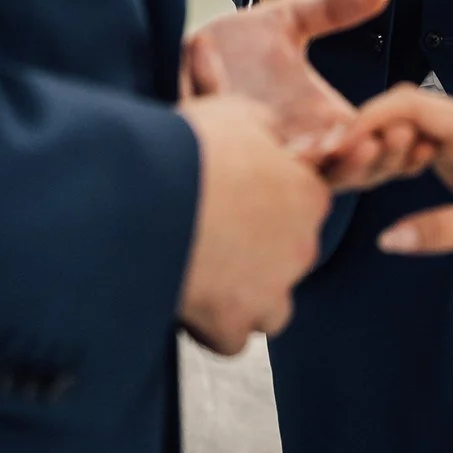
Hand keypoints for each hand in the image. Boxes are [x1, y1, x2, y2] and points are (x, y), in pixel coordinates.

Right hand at [176, 95, 331, 354]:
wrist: (144, 193)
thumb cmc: (190, 148)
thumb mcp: (237, 113)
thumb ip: (267, 129)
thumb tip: (273, 137)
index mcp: (308, 196)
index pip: (305, 207)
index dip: (269, 203)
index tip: (235, 200)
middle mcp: (301, 248)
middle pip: (289, 257)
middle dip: (257, 251)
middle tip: (211, 234)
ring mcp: (270, 291)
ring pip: (272, 308)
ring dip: (246, 297)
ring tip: (204, 274)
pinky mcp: (233, 324)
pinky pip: (232, 339)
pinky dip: (213, 327)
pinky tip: (188, 302)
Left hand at [187, 0, 432, 192]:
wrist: (180, 52)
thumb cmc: (238, 44)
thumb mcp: (291, 19)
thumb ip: (333, 8)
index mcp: (324, 123)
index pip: (375, 148)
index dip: (402, 146)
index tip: (426, 128)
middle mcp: (300, 147)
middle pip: (353, 174)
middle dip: (381, 159)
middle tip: (400, 136)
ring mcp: (268, 155)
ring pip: (310, 178)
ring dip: (337, 163)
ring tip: (354, 139)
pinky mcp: (232, 151)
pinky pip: (256, 158)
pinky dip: (273, 149)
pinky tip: (288, 131)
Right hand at [341, 86, 452, 263]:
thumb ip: (447, 230)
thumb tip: (388, 239)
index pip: (407, 103)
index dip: (367, 120)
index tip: (335, 150)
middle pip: (399, 109)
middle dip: (363, 131)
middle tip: (333, 168)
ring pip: (403, 126)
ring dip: (375, 145)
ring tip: (351, 176)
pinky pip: (413, 146)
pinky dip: (391, 158)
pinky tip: (380, 182)